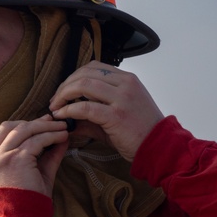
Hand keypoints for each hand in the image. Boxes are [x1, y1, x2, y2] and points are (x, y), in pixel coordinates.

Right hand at [0, 117, 69, 197]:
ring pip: (25, 130)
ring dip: (46, 126)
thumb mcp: (30, 177)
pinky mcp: (16, 159)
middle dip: (35, 122)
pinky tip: (63, 136)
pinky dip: (52, 136)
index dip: (22, 125)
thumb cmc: (23, 207)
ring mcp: (1, 157)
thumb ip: (44, 158)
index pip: (1, 132)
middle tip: (53, 121)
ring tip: (62, 127)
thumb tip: (60, 140)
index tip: (39, 124)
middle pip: (11, 126)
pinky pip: (37, 141)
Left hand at [48, 63, 163, 161]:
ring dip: (63, 95)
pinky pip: (85, 107)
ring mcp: (122, 98)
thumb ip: (92, 113)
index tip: (63, 92)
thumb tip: (66, 117)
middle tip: (55, 101)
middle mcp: (125, 84)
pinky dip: (69, 110)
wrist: (160, 148)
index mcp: (127, 79)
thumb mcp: (117, 116)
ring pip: (83, 85)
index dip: (73, 77)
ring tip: (56, 107)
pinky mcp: (117, 115)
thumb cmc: (140, 133)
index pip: (93, 67)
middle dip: (65, 86)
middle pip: (85, 74)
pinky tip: (62, 116)